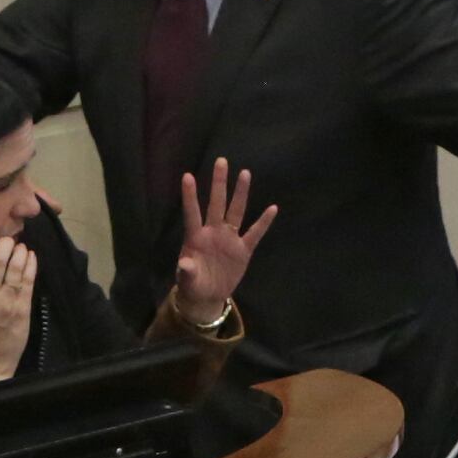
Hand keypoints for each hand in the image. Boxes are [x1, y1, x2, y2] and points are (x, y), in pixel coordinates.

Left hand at [172, 159, 279, 313]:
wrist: (207, 296)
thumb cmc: (193, 284)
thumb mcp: (187, 280)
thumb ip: (186, 271)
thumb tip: (184, 264)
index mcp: (196, 237)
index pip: (192, 213)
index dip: (190, 196)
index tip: (187, 176)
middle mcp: (213, 232)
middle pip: (217, 204)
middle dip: (219, 184)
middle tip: (221, 161)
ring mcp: (229, 239)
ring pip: (236, 211)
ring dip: (240, 193)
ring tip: (245, 173)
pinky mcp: (243, 250)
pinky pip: (255, 233)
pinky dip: (263, 222)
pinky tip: (273, 208)